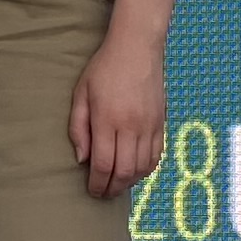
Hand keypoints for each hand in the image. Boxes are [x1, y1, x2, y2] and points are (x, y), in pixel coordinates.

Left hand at [70, 27, 166, 200]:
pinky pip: (157, 156)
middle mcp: (131, 126)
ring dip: (129, 182)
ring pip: (143, 168)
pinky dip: (146, 170)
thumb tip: (82, 160)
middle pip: (124, 172)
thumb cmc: (104, 69)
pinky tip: (135, 171)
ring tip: (117, 185)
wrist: (137, 48)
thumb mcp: (81, 94)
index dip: (97, 183)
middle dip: (112, 188)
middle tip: (103, 193)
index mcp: (107, 120)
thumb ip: (78, 128)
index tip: (91, 190)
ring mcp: (149, 126)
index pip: (103, 164)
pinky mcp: (161, 123)